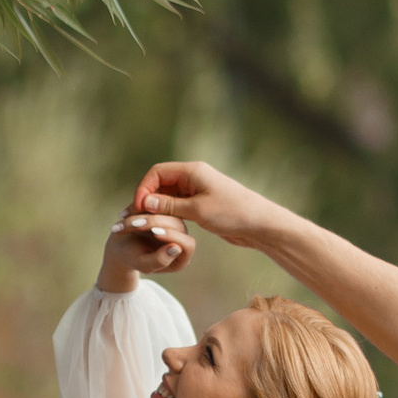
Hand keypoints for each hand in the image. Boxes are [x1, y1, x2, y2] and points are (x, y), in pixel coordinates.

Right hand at [98, 210, 193, 291]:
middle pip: (178, 226)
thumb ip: (160, 260)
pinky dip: (144, 207)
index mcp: (182, 258)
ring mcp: (176, 225)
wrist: (121, 245)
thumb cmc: (131, 258)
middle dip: (155, 224)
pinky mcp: (166, 213)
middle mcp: (182, 240)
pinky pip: (159, 204)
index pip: (188, 244)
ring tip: (128, 220)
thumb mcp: (142, 264)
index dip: (173, 237)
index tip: (155, 232)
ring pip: (168, 213)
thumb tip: (177, 248)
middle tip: (135, 224)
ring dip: (146, 215)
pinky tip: (130, 211)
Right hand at [130, 157, 276, 251]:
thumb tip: (145, 202)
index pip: (157, 172)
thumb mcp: (198, 210)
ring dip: (157, 207)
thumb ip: (170, 206)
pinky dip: (168, 213)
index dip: (144, 188)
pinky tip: (162, 226)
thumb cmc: (232, 213)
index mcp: (192, 171)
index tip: (138, 208)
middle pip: (160, 182)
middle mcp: (193, 177)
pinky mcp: (201, 203)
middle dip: (147, 198)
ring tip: (146, 223)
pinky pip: (177, 204)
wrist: (259, 223)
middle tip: (138, 218)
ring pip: (168, 195)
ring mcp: (197, 190)